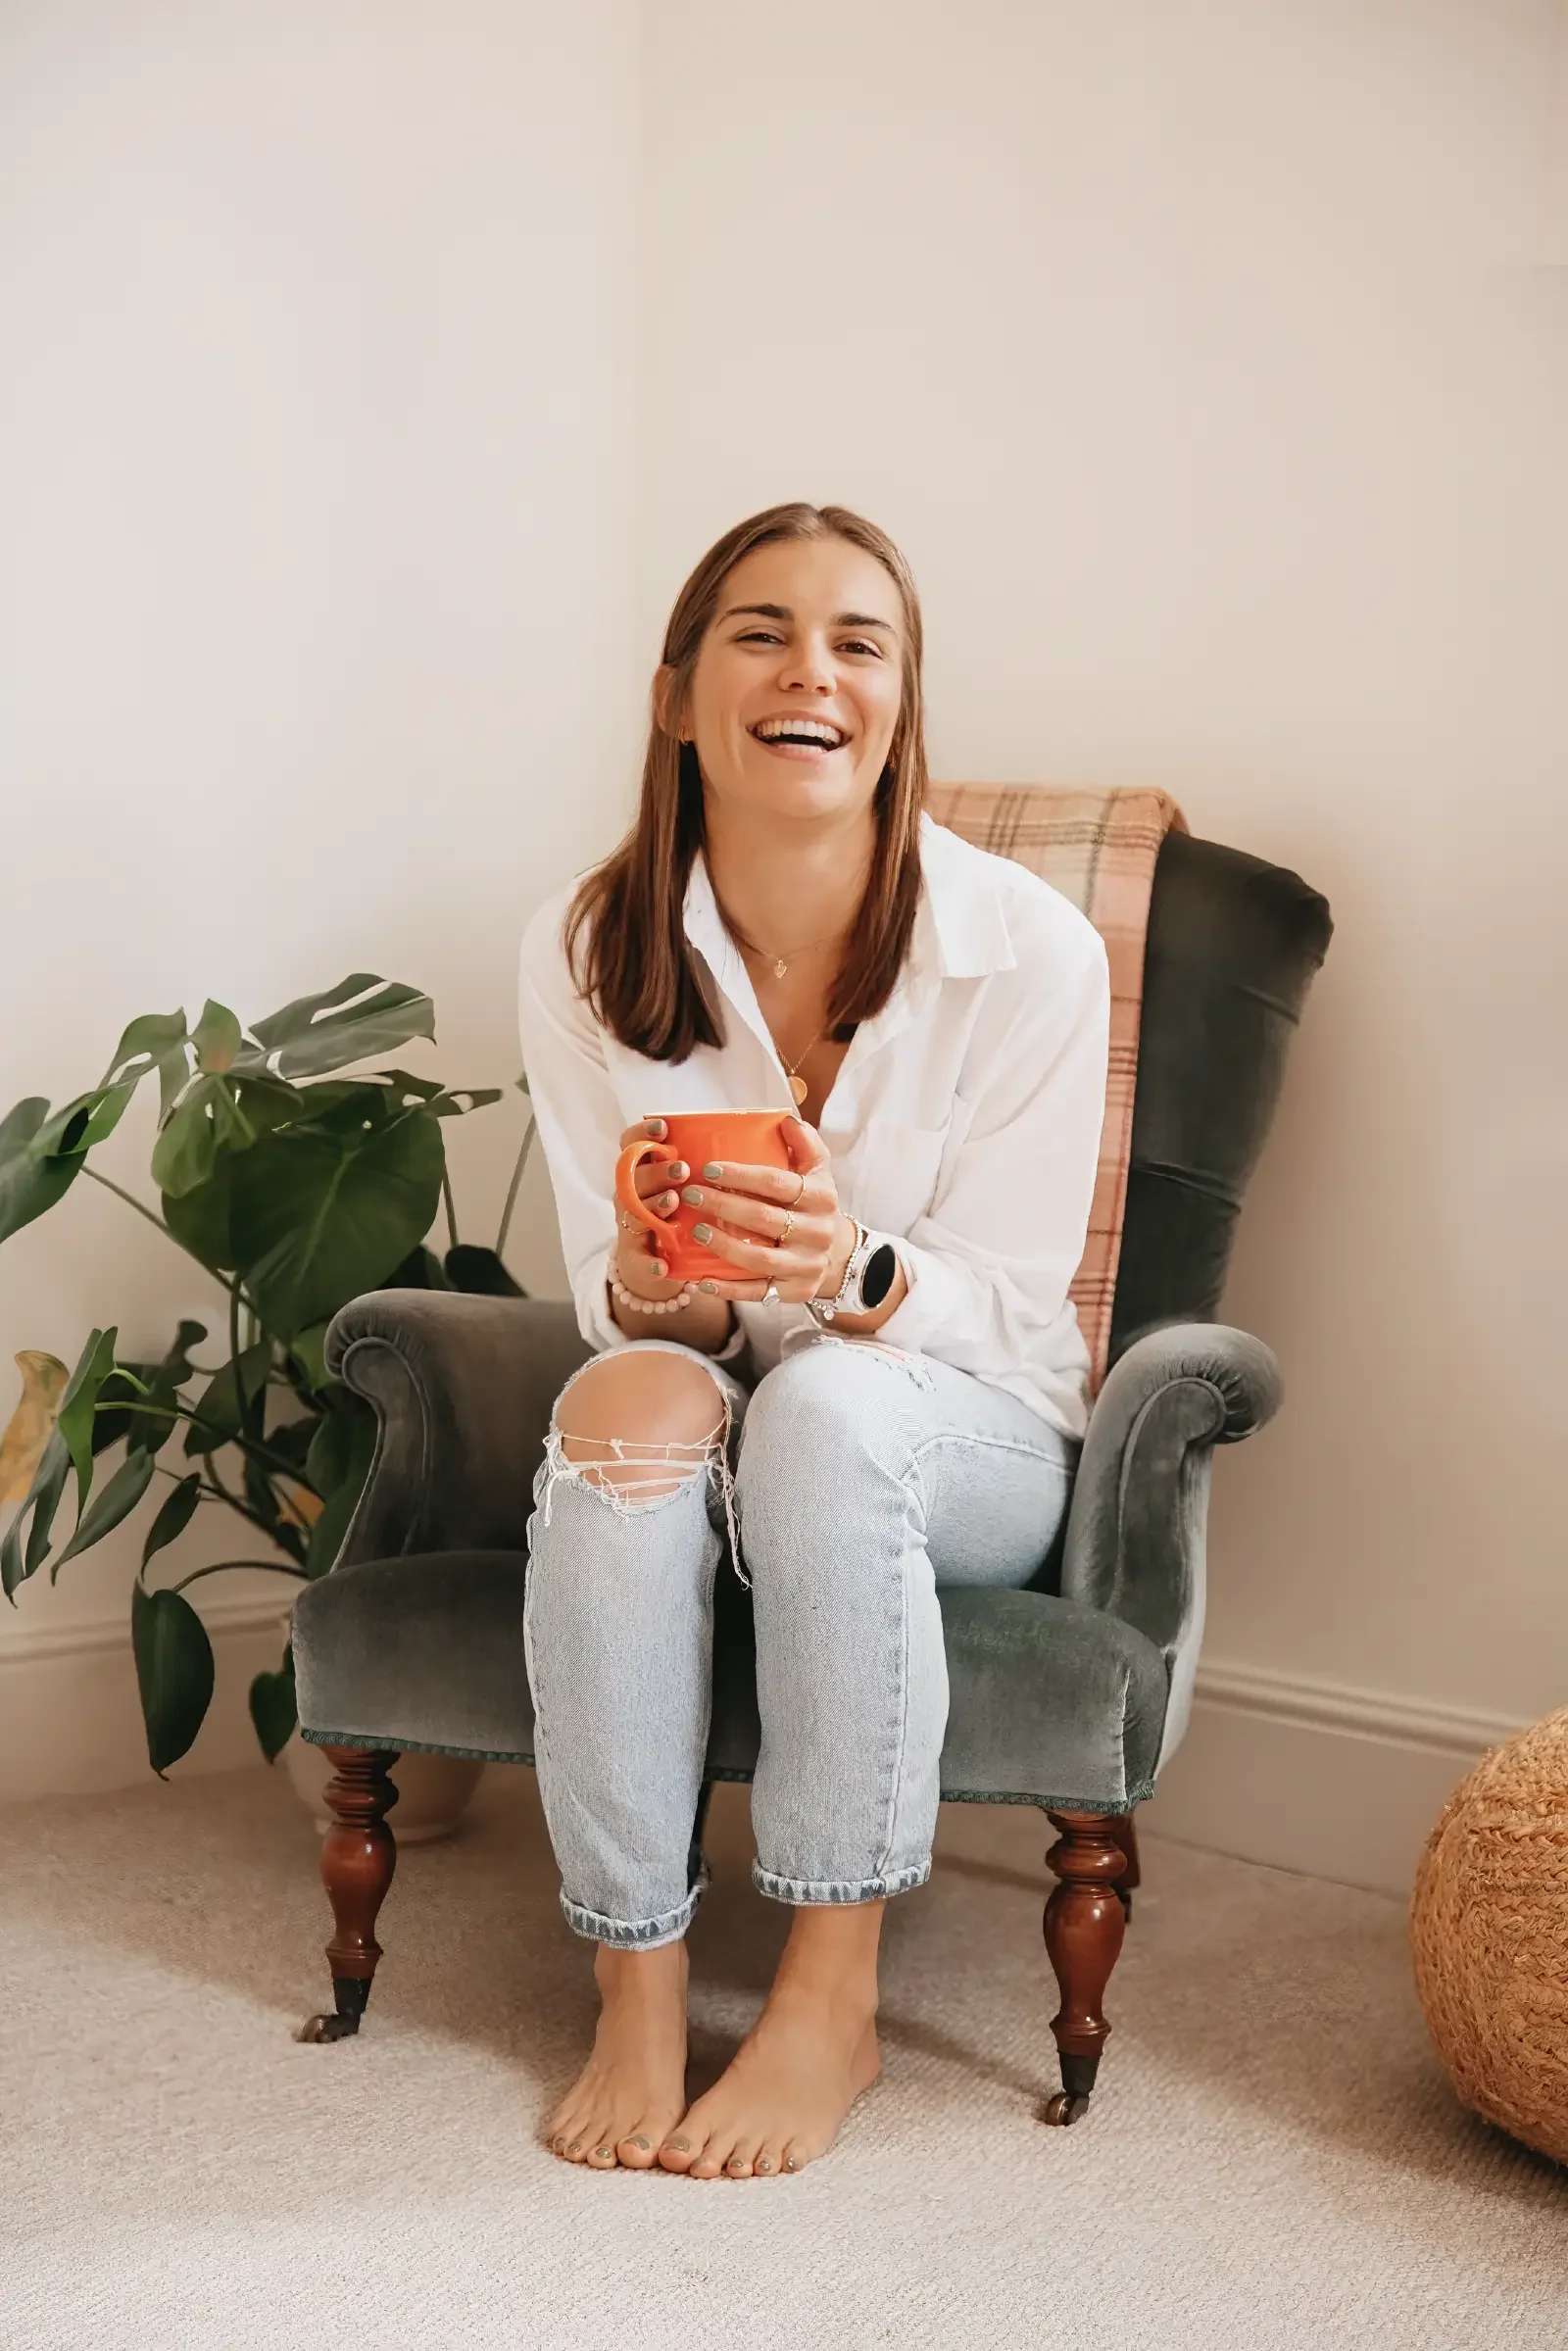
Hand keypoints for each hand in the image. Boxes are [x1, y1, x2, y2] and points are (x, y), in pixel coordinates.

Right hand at [612, 1118, 693, 1297]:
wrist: (661, 1262)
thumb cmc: (683, 1214)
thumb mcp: (690, 1185)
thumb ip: (711, 1164)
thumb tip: (766, 1131)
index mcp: (644, 1171)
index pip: (632, 1143)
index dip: (643, 1133)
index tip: (664, 1128)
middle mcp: (632, 1195)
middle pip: (634, 1176)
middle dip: (658, 1170)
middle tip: (683, 1169)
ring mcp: (632, 1225)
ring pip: (634, 1213)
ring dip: (653, 1206)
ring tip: (672, 1203)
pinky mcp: (636, 1257)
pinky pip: (638, 1259)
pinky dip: (649, 1262)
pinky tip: (663, 1265)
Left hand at [674, 1116, 854, 1305]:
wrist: (838, 1252)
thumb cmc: (814, 1204)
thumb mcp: (819, 1170)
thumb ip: (804, 1143)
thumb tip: (785, 1120)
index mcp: (821, 1197)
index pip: (777, 1183)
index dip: (741, 1175)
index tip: (708, 1169)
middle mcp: (817, 1232)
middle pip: (764, 1219)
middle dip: (723, 1205)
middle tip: (690, 1194)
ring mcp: (806, 1265)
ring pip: (760, 1259)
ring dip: (723, 1245)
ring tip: (695, 1230)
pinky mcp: (795, 1291)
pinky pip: (758, 1293)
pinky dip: (728, 1289)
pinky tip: (701, 1280)